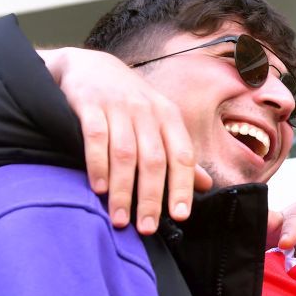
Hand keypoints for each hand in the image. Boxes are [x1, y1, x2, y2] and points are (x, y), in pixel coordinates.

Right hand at [39, 47, 212, 233]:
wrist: (90, 67)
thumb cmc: (130, 103)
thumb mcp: (159, 123)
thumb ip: (178, 154)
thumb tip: (206, 185)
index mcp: (169, 116)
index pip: (182, 155)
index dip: (182, 186)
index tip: (180, 215)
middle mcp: (147, 110)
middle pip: (154, 160)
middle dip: (151, 198)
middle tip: (146, 228)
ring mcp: (118, 106)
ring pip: (125, 153)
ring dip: (123, 190)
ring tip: (120, 219)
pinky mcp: (89, 104)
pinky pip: (96, 138)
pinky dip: (97, 165)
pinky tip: (98, 189)